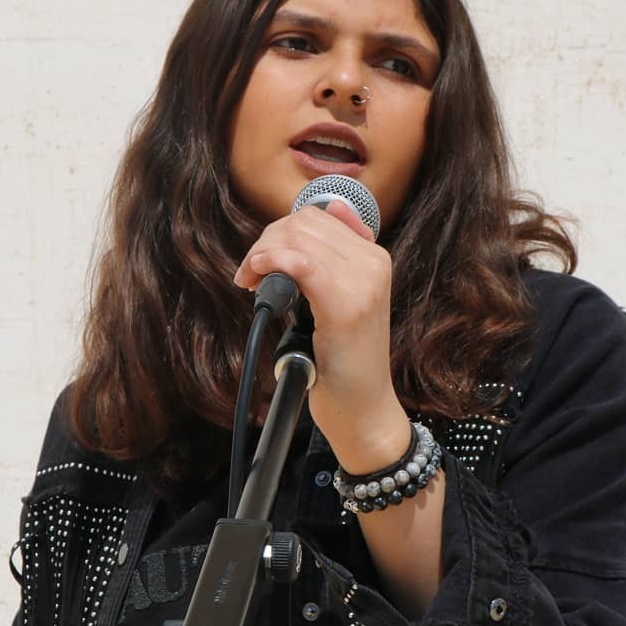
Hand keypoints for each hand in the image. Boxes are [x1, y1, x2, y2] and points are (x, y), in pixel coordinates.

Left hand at [233, 201, 410, 469]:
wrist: (363, 409)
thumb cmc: (344, 361)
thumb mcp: (340, 301)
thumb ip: (328, 263)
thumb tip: (311, 220)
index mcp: (374, 257)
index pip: (318, 216)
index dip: (280, 232)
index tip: (262, 260)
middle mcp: (374, 262)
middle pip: (304, 223)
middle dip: (267, 241)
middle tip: (251, 274)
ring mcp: (364, 282)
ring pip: (298, 237)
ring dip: (263, 253)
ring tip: (252, 281)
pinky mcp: (346, 305)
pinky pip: (299, 262)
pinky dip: (270, 262)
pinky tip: (256, 278)